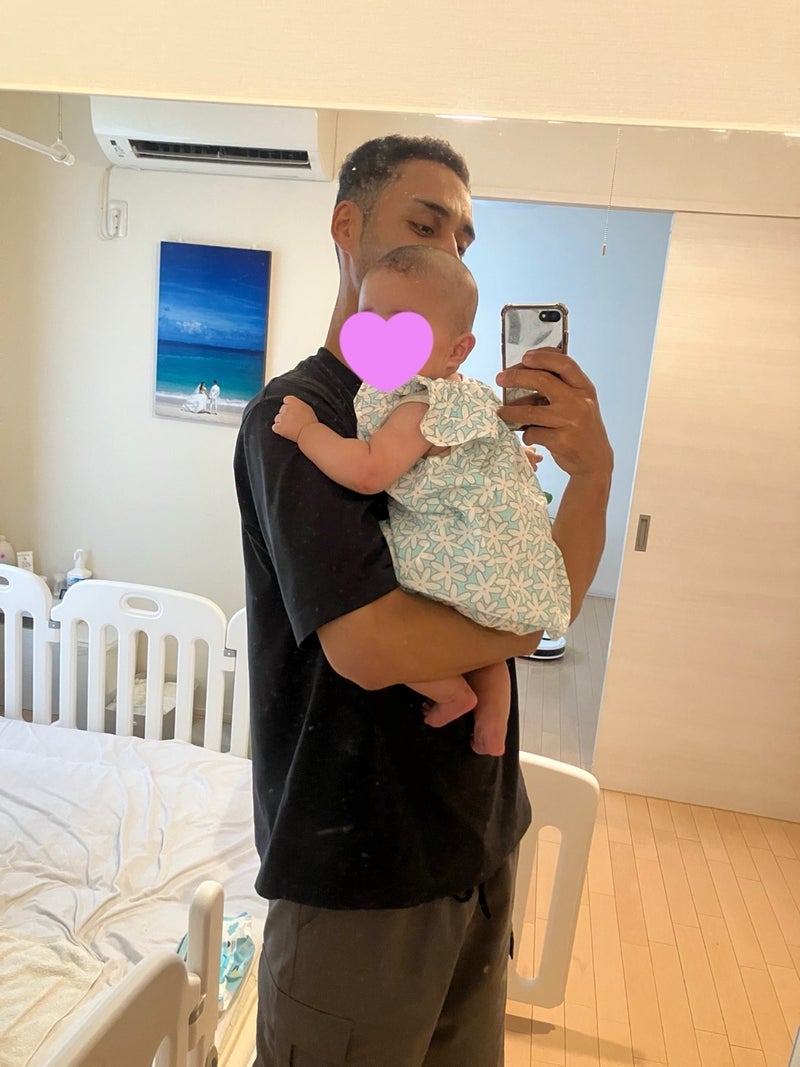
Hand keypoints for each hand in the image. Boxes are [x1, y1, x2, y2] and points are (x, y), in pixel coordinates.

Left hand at [272, 395, 317, 442]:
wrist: (309, 433)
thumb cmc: (310, 422)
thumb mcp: (307, 408)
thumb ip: (298, 405)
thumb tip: (294, 406)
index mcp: (293, 402)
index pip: (286, 400)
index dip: (289, 405)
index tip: (292, 410)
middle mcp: (286, 408)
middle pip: (281, 409)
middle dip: (286, 414)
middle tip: (293, 420)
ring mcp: (282, 418)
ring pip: (277, 418)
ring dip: (282, 422)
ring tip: (290, 427)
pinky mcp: (279, 427)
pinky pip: (275, 427)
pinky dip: (279, 429)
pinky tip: (286, 431)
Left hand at [497, 348, 612, 477]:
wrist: (595, 460)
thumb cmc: (581, 427)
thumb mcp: (578, 402)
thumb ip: (559, 387)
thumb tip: (522, 374)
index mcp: (584, 388)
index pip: (564, 363)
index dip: (543, 357)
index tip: (524, 357)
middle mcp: (579, 402)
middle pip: (542, 381)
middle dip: (516, 377)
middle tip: (500, 378)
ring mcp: (570, 422)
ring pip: (530, 411)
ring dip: (510, 411)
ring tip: (501, 412)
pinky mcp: (561, 441)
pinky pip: (533, 433)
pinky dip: (526, 434)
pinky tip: (528, 435)